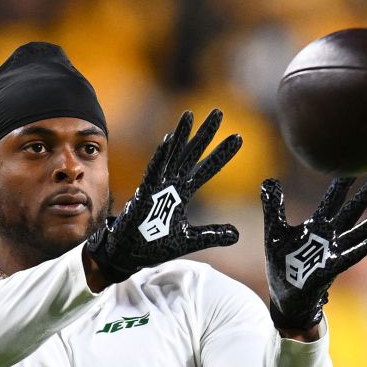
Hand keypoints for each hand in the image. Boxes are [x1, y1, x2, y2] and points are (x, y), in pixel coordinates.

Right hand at [87, 109, 241, 282]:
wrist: (128, 254)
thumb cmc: (154, 245)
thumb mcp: (190, 240)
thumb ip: (212, 234)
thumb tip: (236, 235)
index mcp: (182, 193)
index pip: (206, 169)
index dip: (221, 154)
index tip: (238, 138)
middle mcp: (171, 185)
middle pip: (191, 154)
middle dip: (205, 134)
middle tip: (218, 112)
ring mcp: (157, 187)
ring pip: (172, 156)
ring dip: (181, 135)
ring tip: (190, 115)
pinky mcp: (143, 194)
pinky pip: (153, 172)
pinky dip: (160, 157)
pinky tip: (168, 140)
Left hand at [261, 173, 366, 330]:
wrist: (282, 294)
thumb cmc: (282, 264)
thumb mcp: (273, 231)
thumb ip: (273, 208)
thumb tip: (269, 181)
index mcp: (317, 225)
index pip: (332, 200)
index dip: (342, 184)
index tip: (353, 167)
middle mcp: (329, 237)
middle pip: (351, 211)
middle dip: (366, 194)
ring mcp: (332, 253)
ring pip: (357, 234)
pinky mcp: (329, 270)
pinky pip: (348, 258)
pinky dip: (360, 249)